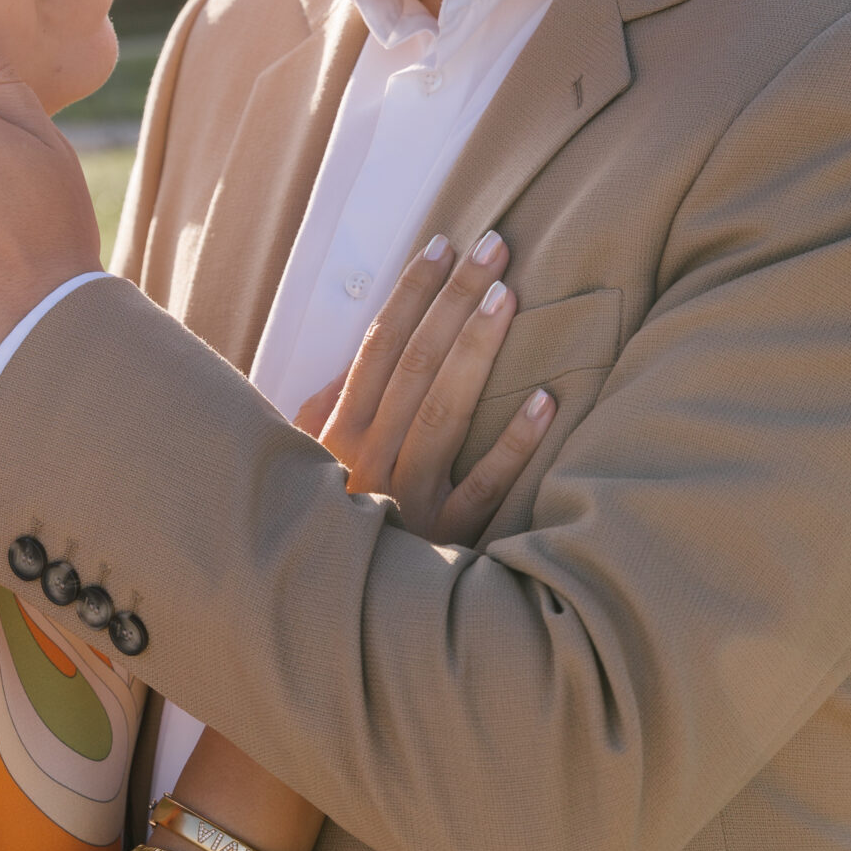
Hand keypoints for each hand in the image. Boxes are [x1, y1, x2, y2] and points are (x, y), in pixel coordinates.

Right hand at [293, 233, 555, 541]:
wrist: (325, 605)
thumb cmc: (320, 524)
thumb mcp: (304, 461)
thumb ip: (323, 411)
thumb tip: (355, 358)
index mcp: (336, 434)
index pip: (378, 346)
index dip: (411, 293)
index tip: (442, 245)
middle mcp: (368, 460)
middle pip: (415, 365)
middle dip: (453, 300)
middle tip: (493, 247)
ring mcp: (408, 500)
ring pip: (444, 414)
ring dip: (476, 350)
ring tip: (507, 295)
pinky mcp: (445, 540)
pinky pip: (485, 487)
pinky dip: (514, 444)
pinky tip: (546, 400)